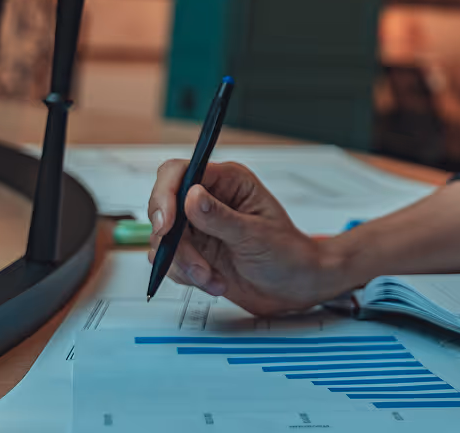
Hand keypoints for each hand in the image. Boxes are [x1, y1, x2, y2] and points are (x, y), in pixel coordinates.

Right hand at [147, 160, 349, 315]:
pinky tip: (214, 281)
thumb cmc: (287, 253)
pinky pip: (171, 262)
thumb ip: (220, 217)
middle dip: (175, 242)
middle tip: (195, 264)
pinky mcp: (194, 251)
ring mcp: (199, 227)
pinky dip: (187, 276)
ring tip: (212, 278)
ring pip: (164, 240)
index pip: (180, 172)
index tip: (167, 224)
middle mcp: (209, 200)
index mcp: (228, 181)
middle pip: (164, 207)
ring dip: (185, 264)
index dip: (165, 194)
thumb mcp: (255, 234)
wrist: (294, 286)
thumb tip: (191, 196)